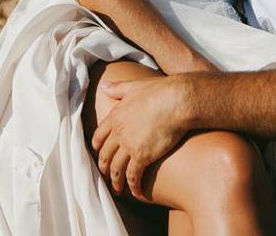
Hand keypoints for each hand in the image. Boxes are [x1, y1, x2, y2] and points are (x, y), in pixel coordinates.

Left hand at [91, 76, 191, 199]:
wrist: (177, 101)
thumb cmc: (159, 91)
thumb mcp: (134, 86)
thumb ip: (117, 88)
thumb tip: (103, 84)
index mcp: (115, 115)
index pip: (99, 135)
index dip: (98, 146)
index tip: (99, 153)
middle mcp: (118, 132)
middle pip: (105, 154)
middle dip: (104, 166)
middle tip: (105, 175)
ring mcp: (129, 145)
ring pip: (116, 168)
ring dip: (116, 180)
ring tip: (118, 188)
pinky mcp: (142, 156)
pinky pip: (133, 175)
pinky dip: (133, 185)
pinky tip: (136, 191)